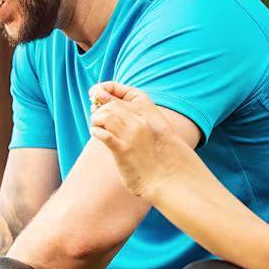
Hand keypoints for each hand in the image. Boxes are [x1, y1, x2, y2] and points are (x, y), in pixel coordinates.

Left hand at [88, 81, 185, 198]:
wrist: (173, 179)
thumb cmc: (162, 157)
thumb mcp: (155, 130)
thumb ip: (137, 116)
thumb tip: (111, 107)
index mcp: (150, 110)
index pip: (123, 90)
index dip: (106, 89)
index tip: (98, 94)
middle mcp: (140, 119)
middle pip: (109, 103)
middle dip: (98, 109)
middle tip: (97, 118)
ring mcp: (131, 133)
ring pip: (103, 115)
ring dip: (96, 120)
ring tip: (99, 128)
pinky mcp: (122, 149)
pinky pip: (101, 133)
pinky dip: (95, 132)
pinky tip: (98, 135)